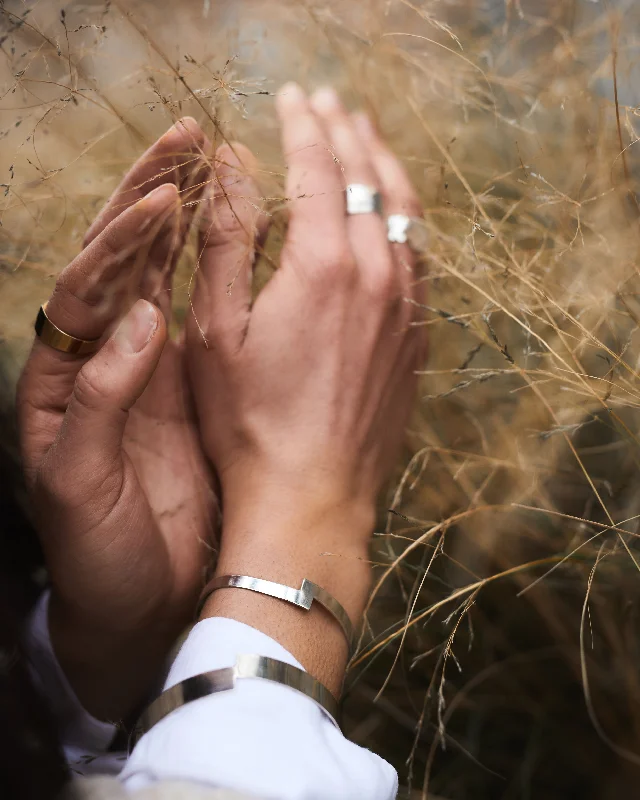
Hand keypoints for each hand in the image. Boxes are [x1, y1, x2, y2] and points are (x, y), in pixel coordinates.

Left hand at [18, 120, 216, 720]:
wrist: (137, 603)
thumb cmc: (96, 555)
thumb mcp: (78, 484)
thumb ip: (98, 401)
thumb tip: (140, 321)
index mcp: (59, 381)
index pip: (85, 291)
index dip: (121, 243)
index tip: (164, 200)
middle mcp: (100, 362)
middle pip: (118, 262)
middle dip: (146, 197)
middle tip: (183, 138)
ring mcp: (147, 369)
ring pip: (161, 275)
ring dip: (182, 216)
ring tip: (210, 161)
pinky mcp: (186, 386)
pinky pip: (200, 313)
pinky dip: (213, 268)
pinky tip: (235, 230)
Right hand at [186, 86, 424, 691]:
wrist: (312, 498)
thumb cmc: (251, 424)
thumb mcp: (217, 331)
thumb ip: (226, 240)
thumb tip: (230, 166)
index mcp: (323, 265)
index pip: (318, 167)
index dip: (302, 124)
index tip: (292, 95)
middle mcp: (378, 276)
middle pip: (369, 179)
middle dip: (347, 131)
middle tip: (330, 101)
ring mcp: (406, 309)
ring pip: (405, 214)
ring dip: (385, 167)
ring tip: (369, 138)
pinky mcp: (416, 341)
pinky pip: (420, 261)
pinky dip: (406, 223)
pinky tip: (395, 218)